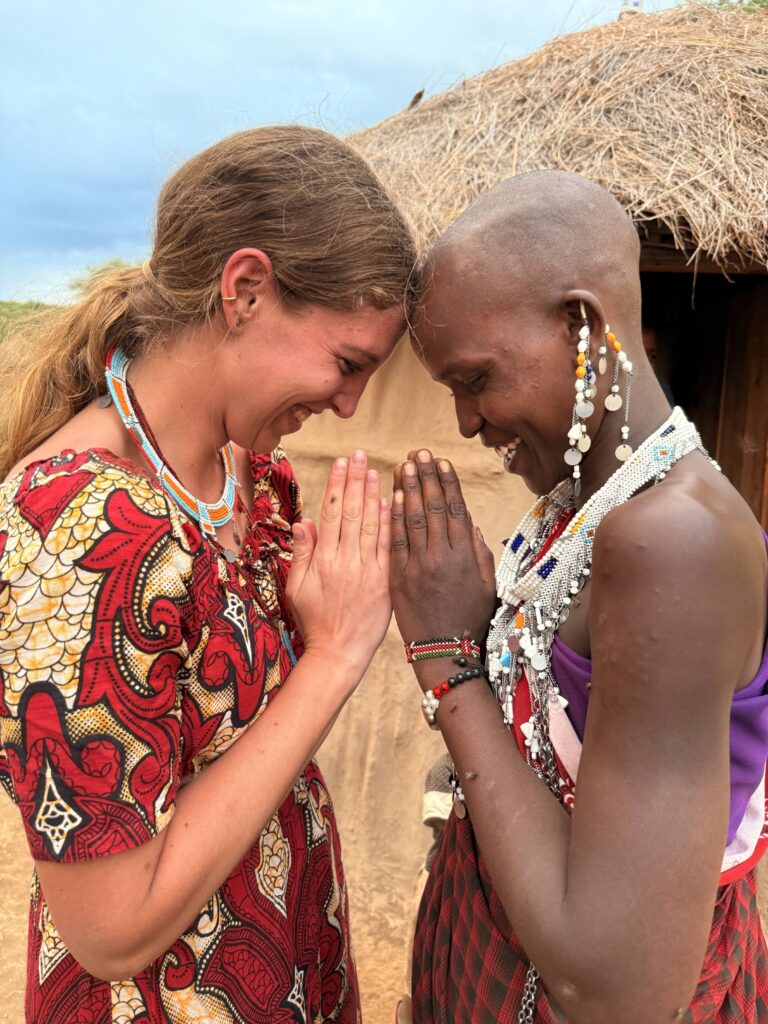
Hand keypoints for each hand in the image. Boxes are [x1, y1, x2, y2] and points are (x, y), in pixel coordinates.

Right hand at [286, 451, 390, 679]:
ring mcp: (366, 571)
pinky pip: (389, 547)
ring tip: (376, 470)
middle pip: (351, 512)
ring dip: (374, 495)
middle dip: (355, 480)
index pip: (331, 513)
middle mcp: (345, 560)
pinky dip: (390, 524)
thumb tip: (303, 521)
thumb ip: (301, 553)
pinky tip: (394, 503)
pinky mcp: (384, 582)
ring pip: (371, 525)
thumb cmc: (315, 621)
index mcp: (322, 559)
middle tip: (360, 455)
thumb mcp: (297, 587)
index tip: (341, 462)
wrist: (339, 653)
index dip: (337, 485)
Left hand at [390, 449, 495, 646]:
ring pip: (410, 519)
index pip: (454, 509)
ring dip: (405, 489)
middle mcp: (441, 556)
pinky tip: (387, 498)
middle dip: (424, 477)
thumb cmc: (470, 619)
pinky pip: (393, 541)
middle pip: (431, 507)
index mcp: (465, 556)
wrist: (444, 650)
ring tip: (401, 466)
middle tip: (418, 453)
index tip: (441, 462)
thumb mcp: (487, 585)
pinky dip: (390, 518)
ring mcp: (417, 566)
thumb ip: (480, 553)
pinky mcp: (398, 577)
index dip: (447, 483)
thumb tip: (472, 524)